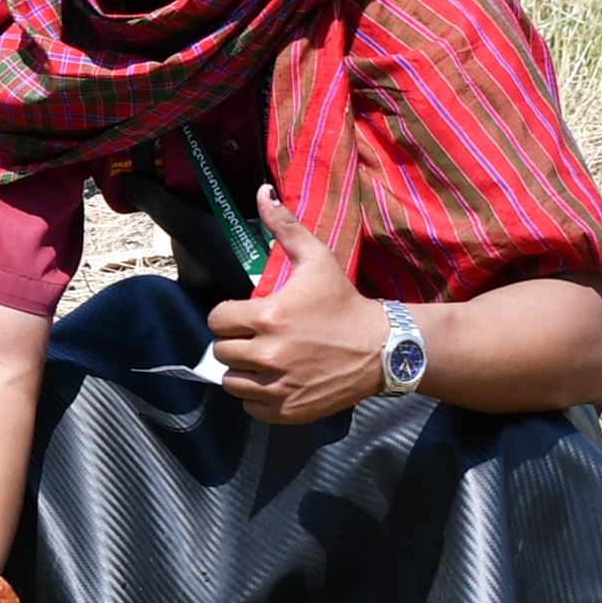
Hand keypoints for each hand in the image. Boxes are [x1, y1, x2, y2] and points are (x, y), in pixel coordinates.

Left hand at [208, 187, 391, 424]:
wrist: (383, 349)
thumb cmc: (345, 303)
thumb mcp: (317, 259)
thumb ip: (285, 226)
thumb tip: (262, 192)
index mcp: (268, 317)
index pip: (217, 320)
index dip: (229, 317)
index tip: (247, 316)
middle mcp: (268, 354)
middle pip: (222, 352)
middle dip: (236, 343)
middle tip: (258, 337)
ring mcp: (278, 386)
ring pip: (232, 382)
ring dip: (243, 371)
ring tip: (264, 360)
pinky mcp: (288, 410)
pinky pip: (251, 407)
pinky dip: (257, 397)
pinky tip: (275, 381)